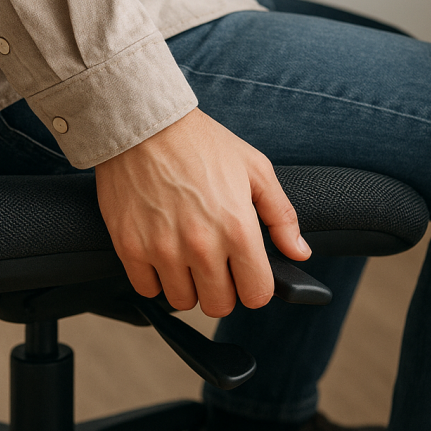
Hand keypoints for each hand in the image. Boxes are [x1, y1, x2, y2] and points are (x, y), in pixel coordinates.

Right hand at [95, 109, 309, 316]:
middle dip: (222, 289)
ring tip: (186, 256)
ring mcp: (162, 249)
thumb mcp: (255, 169)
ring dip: (188, 285)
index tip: (246, 273)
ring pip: (182, 302)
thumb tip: (299, 252)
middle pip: (218, 305)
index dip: (255, 286)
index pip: (257, 294)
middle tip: (216, 262)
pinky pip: (147, 289)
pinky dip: (156, 279)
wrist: (144, 125)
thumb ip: (282, 215)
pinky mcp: (130, 247)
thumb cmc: (200, 143)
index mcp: (238, 228)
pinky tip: (162, 254)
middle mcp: (201, 245)